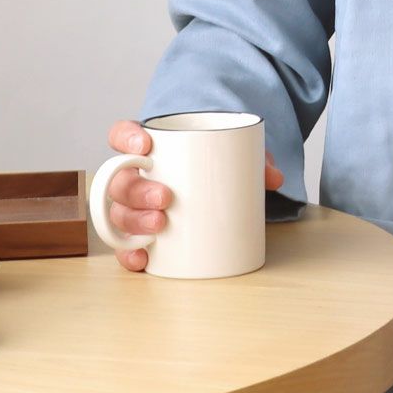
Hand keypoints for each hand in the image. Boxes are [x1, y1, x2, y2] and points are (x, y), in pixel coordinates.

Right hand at [105, 120, 285, 270]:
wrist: (216, 182)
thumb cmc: (215, 162)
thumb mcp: (237, 154)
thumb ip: (254, 159)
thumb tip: (274, 178)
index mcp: (149, 147)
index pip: (122, 134)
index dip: (126, 138)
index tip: (145, 145)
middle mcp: (135, 175)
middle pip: (119, 180)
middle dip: (137, 190)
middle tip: (165, 197)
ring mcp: (134, 206)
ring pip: (119, 212)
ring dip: (134, 220)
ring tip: (159, 226)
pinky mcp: (141, 232)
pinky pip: (125, 245)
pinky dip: (129, 253)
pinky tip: (141, 258)